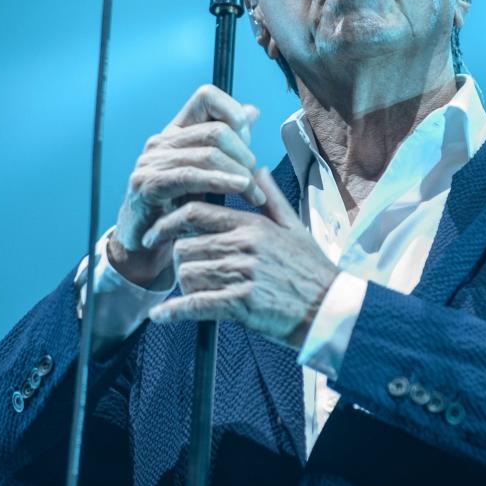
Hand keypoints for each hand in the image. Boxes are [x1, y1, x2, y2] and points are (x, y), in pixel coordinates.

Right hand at [109, 85, 265, 287]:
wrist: (146, 246)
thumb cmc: (178, 208)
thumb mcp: (208, 171)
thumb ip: (229, 141)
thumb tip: (251, 110)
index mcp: (177, 131)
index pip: (206, 96)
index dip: (232, 111)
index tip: (247, 137)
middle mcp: (162, 141)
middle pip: (216, 130)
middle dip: (244, 155)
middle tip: (255, 179)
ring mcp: (152, 161)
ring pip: (209, 153)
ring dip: (239, 174)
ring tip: (253, 192)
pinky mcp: (147, 184)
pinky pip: (190, 176)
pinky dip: (220, 181)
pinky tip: (239, 188)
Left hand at [147, 168, 338, 349]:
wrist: (329, 307)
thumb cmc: (312, 268)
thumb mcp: (294, 226)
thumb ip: (270, 198)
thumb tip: (256, 169)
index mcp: (251, 225)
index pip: (196, 213)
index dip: (168, 222)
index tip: (156, 233)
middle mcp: (243, 246)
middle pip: (186, 246)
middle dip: (181, 260)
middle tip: (185, 271)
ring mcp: (242, 275)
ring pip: (188, 274)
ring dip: (184, 286)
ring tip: (194, 293)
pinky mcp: (241, 304)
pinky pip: (195, 305)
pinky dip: (174, 312)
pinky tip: (161, 316)